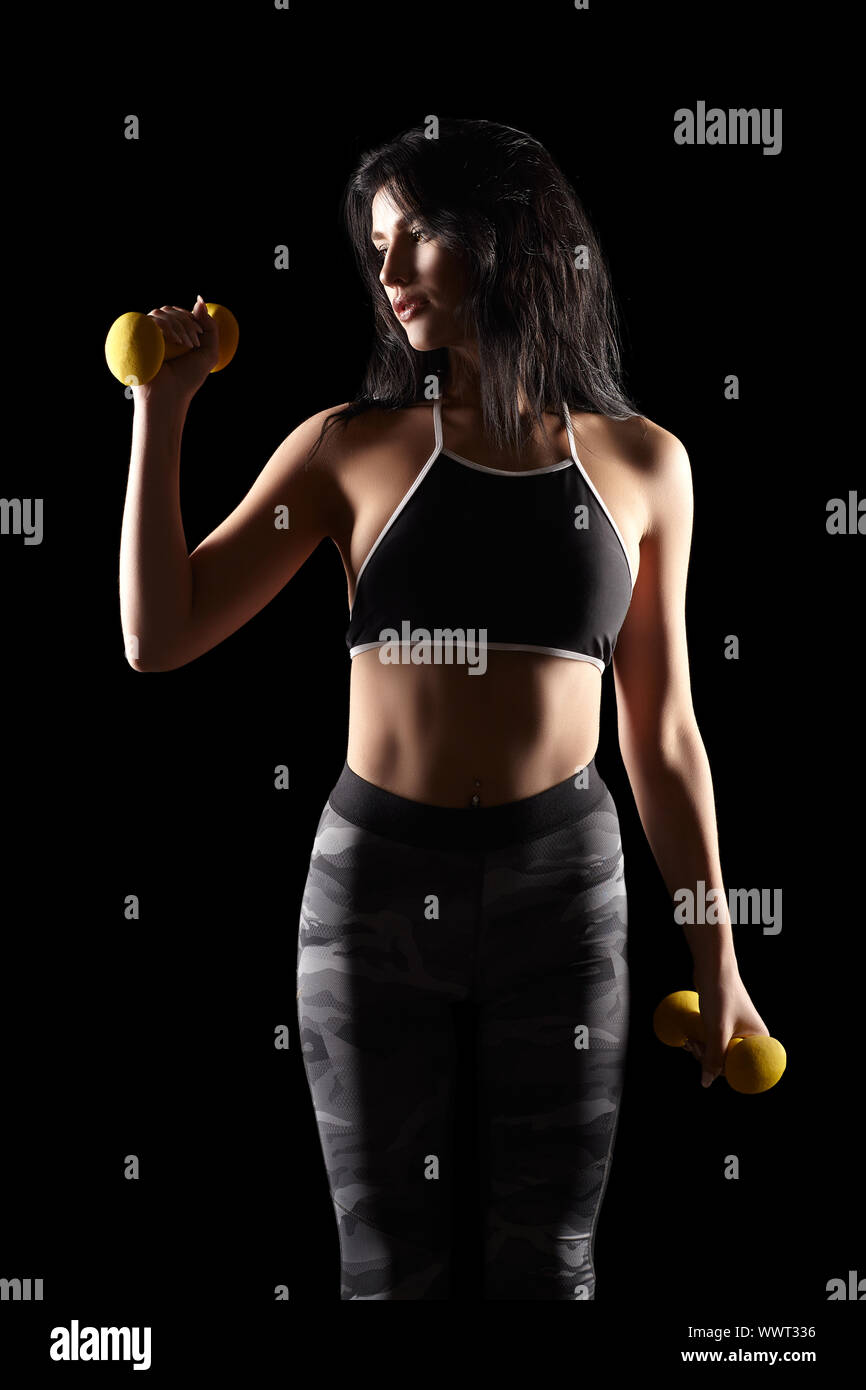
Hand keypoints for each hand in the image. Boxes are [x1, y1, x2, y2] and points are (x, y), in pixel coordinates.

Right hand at [132, 298, 220, 409]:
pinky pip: (153, 319)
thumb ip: (210, 326)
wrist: (169, 397)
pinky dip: (170, 327)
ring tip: (188, 345)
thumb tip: (199, 299)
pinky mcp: (137, 336)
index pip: (179, 313)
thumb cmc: (187, 379)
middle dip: (188, 322)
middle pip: (171, 310)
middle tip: (195, 343)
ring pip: (163, 312)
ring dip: (181, 325)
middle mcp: (155, 334)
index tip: (200, 336)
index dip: (192, 319)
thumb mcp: (208, 353)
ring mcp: (145, 335)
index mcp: (170, 336)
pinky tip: (177, 342)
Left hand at [686, 958, 769, 1086]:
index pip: (742, 1068)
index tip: (707, 1060)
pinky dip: (701, 1042)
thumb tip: (706, 1083)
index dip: (723, 1070)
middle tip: (693, 1046)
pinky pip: (712, 1041)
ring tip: (689, 1041)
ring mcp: (736, 1030)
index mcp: (759, 1040)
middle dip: (707, 1058)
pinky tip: (688, 1039)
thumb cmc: (720, 996)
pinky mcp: (723, 1024)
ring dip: (701, 1051)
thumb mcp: (717, 1031)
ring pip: (717, 1052)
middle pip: (728, 1061)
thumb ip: (713, 1059)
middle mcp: (751, 1037)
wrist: (713, 967)